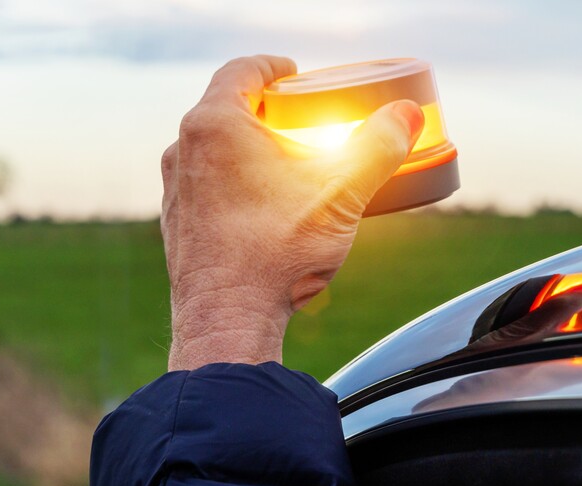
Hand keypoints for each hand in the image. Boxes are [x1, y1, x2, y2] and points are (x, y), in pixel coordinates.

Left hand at [161, 55, 424, 370]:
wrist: (228, 321)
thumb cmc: (277, 253)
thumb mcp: (341, 193)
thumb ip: (377, 148)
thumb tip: (406, 116)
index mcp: (216, 126)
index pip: (243, 71)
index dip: (274, 68)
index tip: (297, 76)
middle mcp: (185, 150)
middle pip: (229, 109)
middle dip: (270, 111)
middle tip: (305, 121)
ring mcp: (176, 188)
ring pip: (217, 150)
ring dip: (252, 149)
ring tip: (291, 167)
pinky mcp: (177, 223)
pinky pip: (208, 185)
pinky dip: (237, 183)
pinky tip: (268, 209)